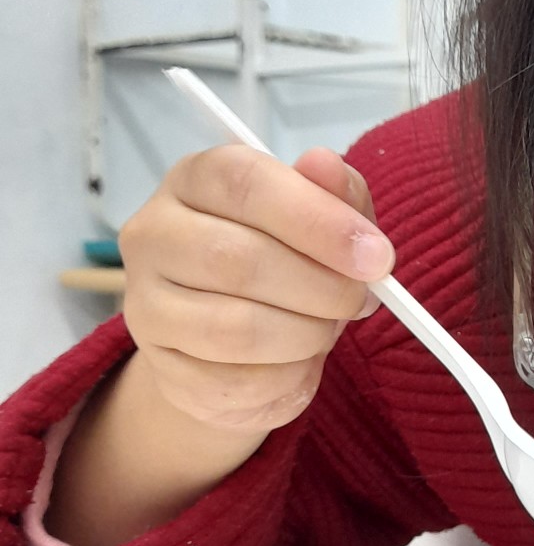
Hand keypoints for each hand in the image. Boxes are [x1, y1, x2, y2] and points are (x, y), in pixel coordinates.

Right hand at [118, 144, 392, 434]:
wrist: (241, 340)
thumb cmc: (289, 258)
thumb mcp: (326, 215)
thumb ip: (335, 192)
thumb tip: (325, 164)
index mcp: (196, 179)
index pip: (245, 183)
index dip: (319, 220)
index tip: (376, 255)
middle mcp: (154, 234)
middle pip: (238, 260)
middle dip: (322, 287)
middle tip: (361, 299)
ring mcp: (145, 304)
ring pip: (236, 328)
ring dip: (307, 335)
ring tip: (329, 328)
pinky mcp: (160, 367)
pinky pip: (235, 382)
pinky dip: (288, 376)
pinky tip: (300, 361)